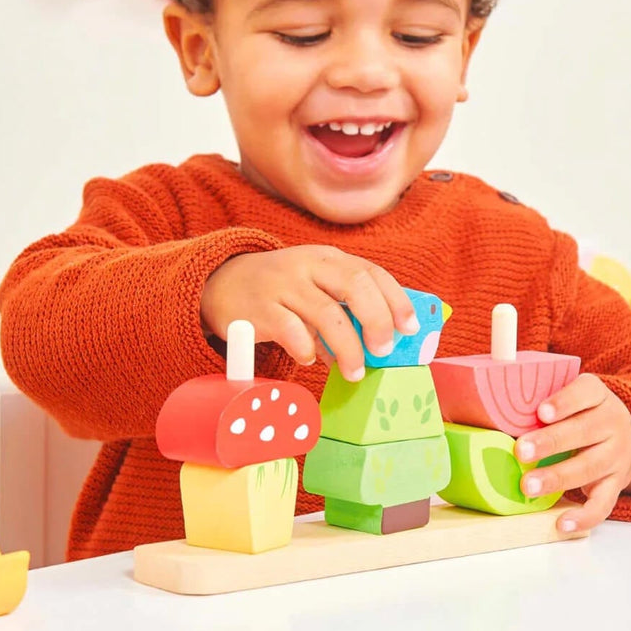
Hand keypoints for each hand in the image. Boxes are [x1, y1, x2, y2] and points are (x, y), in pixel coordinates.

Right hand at [200, 246, 418, 381]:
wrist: (220, 284)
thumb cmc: (280, 292)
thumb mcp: (313, 289)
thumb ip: (344, 312)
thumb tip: (378, 350)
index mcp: (328, 258)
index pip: (371, 272)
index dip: (396, 299)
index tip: (410, 328)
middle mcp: (307, 265)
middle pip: (354, 285)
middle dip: (377, 319)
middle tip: (384, 350)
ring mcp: (282, 285)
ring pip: (326, 313)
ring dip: (347, 348)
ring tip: (354, 372)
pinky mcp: (259, 309)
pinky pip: (292, 331)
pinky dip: (307, 349)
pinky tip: (309, 358)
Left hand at [512, 373, 630, 533]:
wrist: (627, 436)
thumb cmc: (580, 412)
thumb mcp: (570, 396)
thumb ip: (539, 397)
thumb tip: (483, 403)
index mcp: (598, 395)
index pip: (585, 392)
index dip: (564, 403)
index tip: (540, 413)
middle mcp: (613, 423)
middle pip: (583, 431)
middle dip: (550, 442)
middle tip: (520, 450)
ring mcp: (617, 456)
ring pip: (589, 467)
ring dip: (556, 477)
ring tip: (527, 485)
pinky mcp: (617, 484)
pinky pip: (604, 504)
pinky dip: (584, 516)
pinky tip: (562, 523)